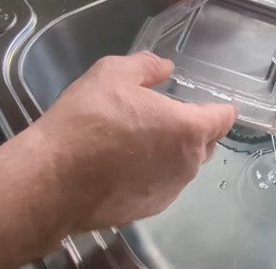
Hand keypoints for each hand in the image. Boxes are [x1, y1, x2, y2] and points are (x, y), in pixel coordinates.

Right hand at [0, 52, 236, 268]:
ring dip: (172, 152)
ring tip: (140, 139)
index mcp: (189, 129)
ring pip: (183, 166)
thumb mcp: (113, 73)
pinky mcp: (149, 210)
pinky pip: (162, 185)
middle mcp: (188, 164)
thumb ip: (147, 66)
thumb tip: (166, 67)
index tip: (208, 101)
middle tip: (165, 114)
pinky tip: (125, 166)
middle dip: (195, 128)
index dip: (219, 106)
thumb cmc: (87, 121)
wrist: (51, 180)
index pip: (224, 117)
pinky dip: (153, 174)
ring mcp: (170, 191)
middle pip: (207, 142)